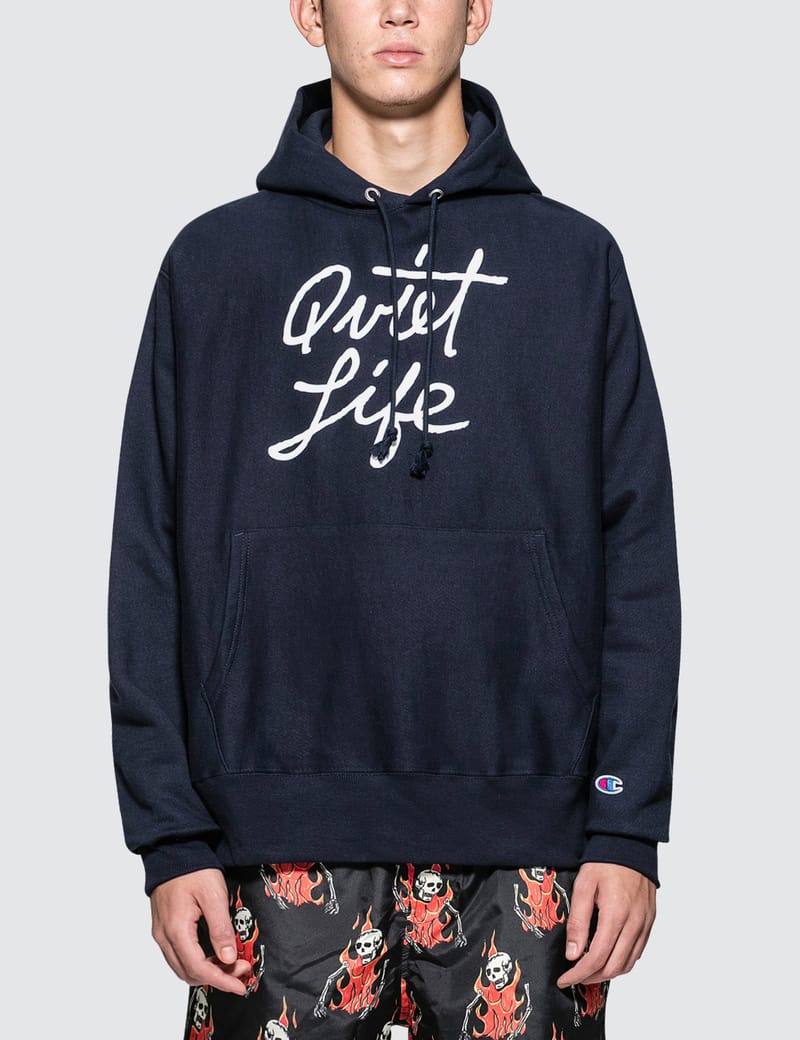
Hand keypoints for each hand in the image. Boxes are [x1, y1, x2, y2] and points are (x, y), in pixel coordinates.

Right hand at [150, 868, 251, 994]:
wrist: (173, 849)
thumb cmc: (193, 869)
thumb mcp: (214, 895)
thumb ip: (221, 928)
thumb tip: (228, 958)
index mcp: (176, 930)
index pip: (199, 968)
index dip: (221, 980)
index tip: (240, 985)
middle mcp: (164, 936)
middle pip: (189, 972)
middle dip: (217, 976)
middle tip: (240, 968)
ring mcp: (161, 933)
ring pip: (182, 967)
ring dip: (206, 970)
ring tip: (230, 962)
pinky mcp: (163, 928)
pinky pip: (178, 955)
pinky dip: (196, 961)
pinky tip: (213, 953)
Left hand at [556, 862, 655, 987]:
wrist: (630, 845)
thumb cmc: (605, 863)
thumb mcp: (584, 886)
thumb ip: (578, 921)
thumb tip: (572, 953)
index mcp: (616, 915)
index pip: (596, 958)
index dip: (579, 974)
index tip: (565, 979)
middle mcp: (634, 924)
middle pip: (613, 967)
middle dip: (591, 977)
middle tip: (573, 976)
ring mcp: (645, 924)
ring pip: (628, 964)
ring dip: (607, 973)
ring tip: (588, 970)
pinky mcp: (649, 922)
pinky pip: (637, 952)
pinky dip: (622, 962)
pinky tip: (608, 956)